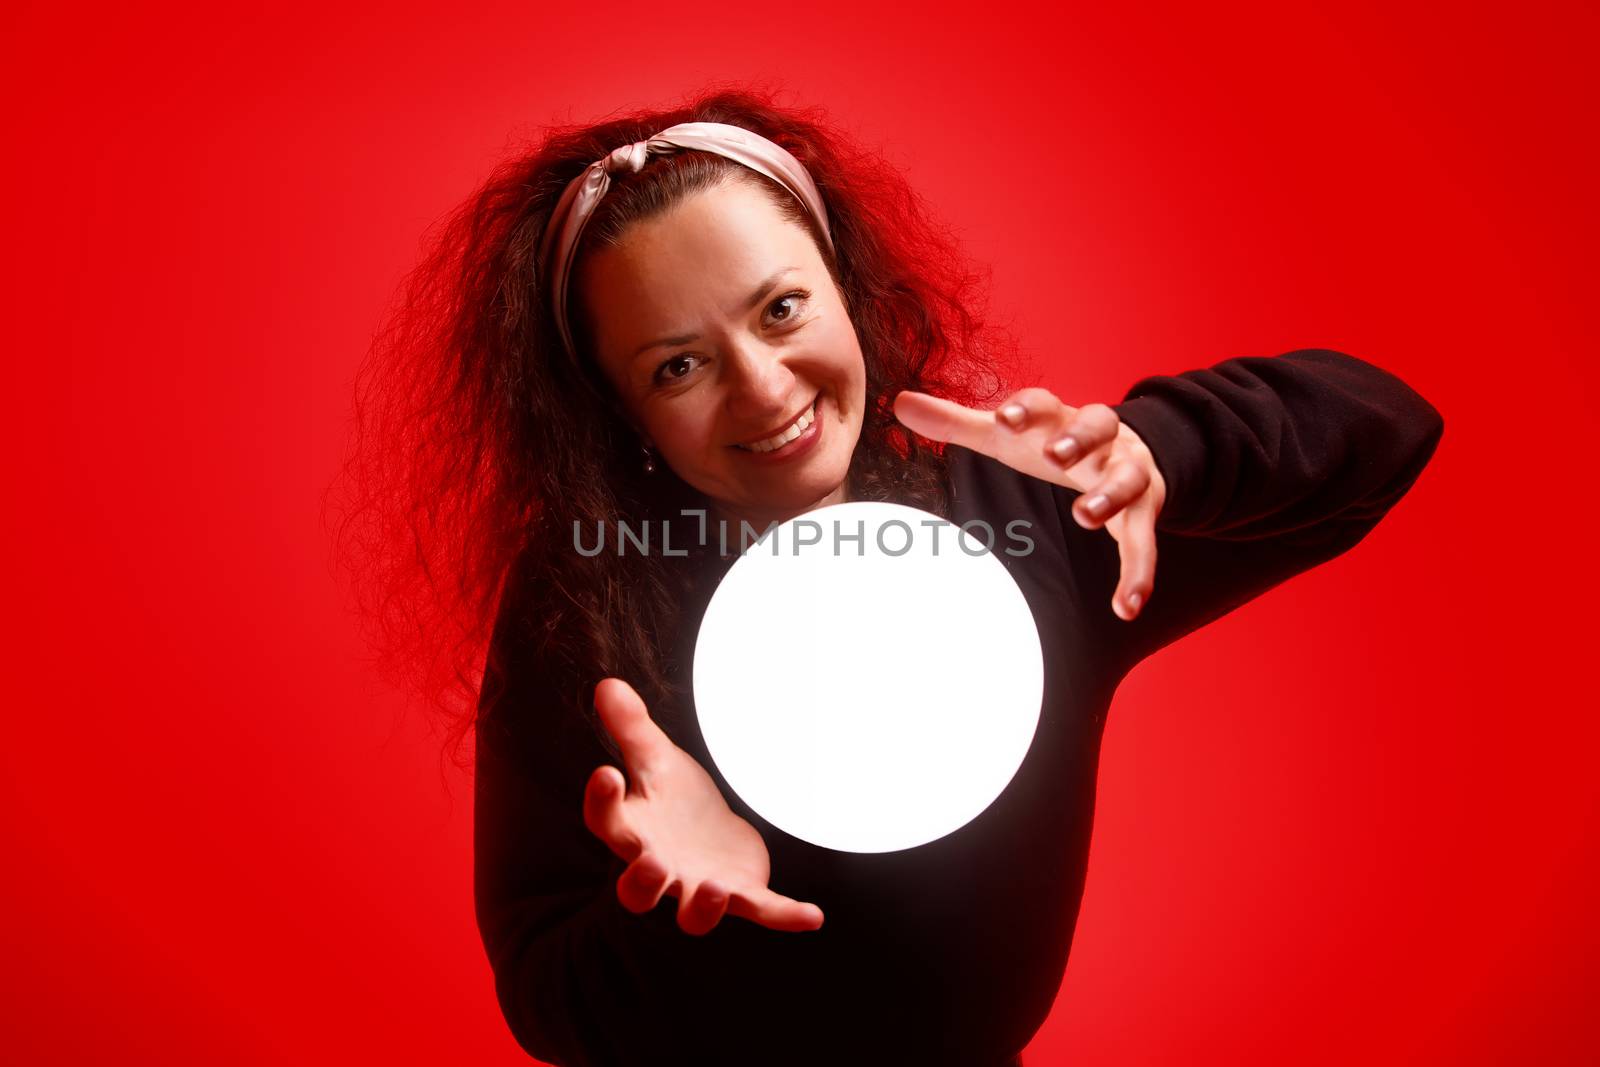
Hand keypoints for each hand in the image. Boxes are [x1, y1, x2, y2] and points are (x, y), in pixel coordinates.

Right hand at [583, 677, 825, 935]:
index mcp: (633, 832)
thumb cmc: (673, 798)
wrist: (709, 831)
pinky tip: (814, 915)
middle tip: (651, 863)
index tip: (607, 772)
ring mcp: (699, 887)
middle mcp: (660, 869)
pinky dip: (785, 915)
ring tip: (716, 887)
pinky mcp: (741, 894)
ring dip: (704, 907)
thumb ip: (632, 728)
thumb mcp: (656, 758)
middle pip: (637, 892)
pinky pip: (761, 910)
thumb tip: (608, 683)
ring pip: (694, 917)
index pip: (606, 822)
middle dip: (642, 883)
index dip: (602, 801)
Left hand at [892, 388, 1165, 620]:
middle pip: (1099, 425)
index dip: (1027, 408)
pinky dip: (1138, 574)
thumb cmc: (1051, 442)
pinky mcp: (1144, 512)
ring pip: (1129, 478)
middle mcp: (1102, 439)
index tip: (1005, 418)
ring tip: (1086, 517)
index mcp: (1061, 417)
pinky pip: (1145, 543)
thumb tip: (899, 404)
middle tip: (1056, 457)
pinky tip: (1125, 608)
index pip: (1046, 403)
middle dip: (1078, 440)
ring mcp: (1128, 472)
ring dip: (1110, 495)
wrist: (1125, 450)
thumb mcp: (1007, 436)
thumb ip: (955, 423)